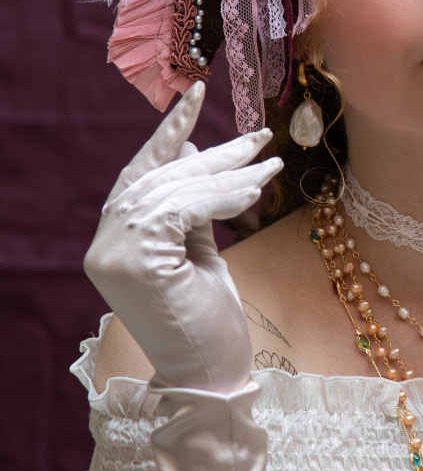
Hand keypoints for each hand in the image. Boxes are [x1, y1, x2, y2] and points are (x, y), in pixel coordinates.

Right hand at [84, 83, 281, 392]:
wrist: (212, 377)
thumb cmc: (209, 321)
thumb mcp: (197, 253)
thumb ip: (188, 208)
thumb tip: (195, 148)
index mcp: (114, 240)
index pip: (140, 174)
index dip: (168, 132)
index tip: (197, 93)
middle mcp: (105, 244)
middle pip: (162, 178)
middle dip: (214, 154)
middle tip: (259, 135)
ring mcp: (113, 253)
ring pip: (176, 191)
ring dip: (229, 175)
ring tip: (269, 165)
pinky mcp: (135, 262)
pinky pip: (185, 209)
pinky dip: (222, 196)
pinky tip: (254, 193)